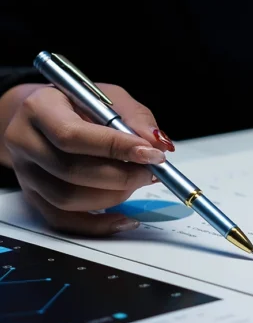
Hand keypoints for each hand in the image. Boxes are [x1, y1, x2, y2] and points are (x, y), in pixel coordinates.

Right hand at [0, 84, 174, 234]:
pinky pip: (64, 221)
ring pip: (68, 199)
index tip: (151, 154)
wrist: (44, 115)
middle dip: (121, 175)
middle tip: (151, 171)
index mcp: (40, 108)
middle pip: (71, 171)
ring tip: (138, 181)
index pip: (74, 135)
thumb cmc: (78, 103)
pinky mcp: (34, 196)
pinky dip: (98, 225)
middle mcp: (26, 141)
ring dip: (114, 196)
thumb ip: (134, 116)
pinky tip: (125, 219)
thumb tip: (156, 143)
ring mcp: (27, 173)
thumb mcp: (108, 96)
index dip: (116, 148)